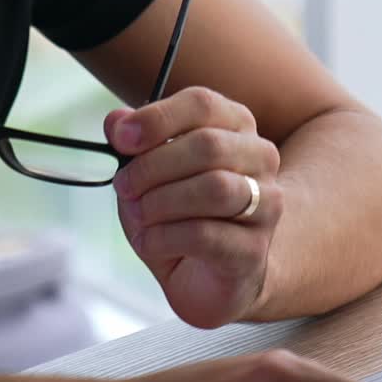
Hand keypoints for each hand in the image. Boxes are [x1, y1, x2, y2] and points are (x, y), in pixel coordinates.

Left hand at [106, 87, 282, 328]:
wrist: (215, 278)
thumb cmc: (183, 216)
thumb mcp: (149, 175)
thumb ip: (134, 144)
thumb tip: (116, 121)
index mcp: (235, 126)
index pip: (202, 104)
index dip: (157, 118)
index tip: (121, 139)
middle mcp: (260, 157)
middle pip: (208, 145)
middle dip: (153, 167)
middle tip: (125, 187)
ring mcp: (264, 203)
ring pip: (214, 188)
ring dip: (161, 202)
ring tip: (139, 216)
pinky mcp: (253, 248)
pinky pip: (205, 234)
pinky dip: (164, 237)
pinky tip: (150, 241)